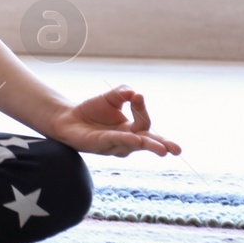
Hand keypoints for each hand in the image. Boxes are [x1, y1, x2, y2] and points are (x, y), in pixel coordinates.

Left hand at [48, 85, 180, 156]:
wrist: (68, 117)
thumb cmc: (92, 110)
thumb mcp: (110, 98)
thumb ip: (122, 93)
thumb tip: (134, 93)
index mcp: (132, 128)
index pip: (143, 121)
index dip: (141, 109)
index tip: (138, 96)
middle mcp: (127, 140)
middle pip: (147, 142)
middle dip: (162, 145)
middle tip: (176, 149)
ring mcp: (115, 145)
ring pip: (133, 144)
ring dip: (147, 145)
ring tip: (163, 149)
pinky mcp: (100, 145)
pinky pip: (115, 142)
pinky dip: (126, 140)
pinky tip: (135, 140)